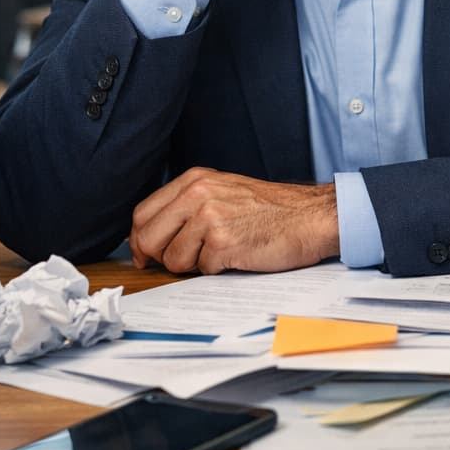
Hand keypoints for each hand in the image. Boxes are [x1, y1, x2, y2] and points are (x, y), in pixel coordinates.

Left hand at [129, 167, 339, 273]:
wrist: (309, 217)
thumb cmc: (270, 210)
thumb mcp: (223, 191)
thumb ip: (187, 206)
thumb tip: (149, 237)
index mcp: (194, 180)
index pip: (143, 213)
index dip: (139, 240)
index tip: (145, 255)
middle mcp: (198, 194)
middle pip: (148, 238)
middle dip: (159, 257)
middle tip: (182, 261)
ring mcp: (209, 218)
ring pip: (173, 260)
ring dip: (193, 265)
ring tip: (221, 252)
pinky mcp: (223, 243)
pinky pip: (201, 270)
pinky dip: (217, 270)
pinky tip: (237, 255)